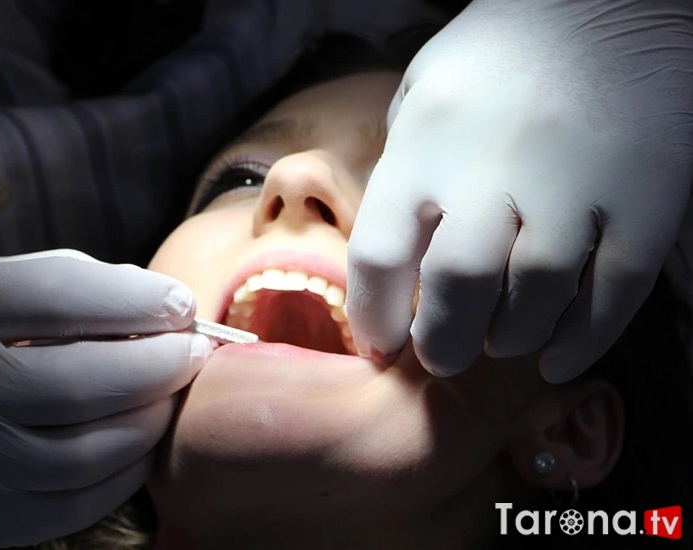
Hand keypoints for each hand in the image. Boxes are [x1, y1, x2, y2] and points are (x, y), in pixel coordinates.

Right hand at [0, 252, 209, 548]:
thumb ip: (48, 281)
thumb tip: (146, 299)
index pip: (66, 297)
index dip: (139, 299)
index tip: (177, 302)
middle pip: (91, 379)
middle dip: (162, 362)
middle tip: (193, 349)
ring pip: (94, 449)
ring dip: (152, 418)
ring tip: (171, 392)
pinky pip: (77, 502)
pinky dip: (124, 472)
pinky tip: (139, 443)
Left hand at [348, 0, 692, 381]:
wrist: (613, 2)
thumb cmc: (502, 49)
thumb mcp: (425, 87)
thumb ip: (403, 165)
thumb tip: (390, 254)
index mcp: (427, 141)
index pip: (379, 253)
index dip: (373, 316)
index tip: (381, 345)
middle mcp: (496, 166)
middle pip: (457, 285)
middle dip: (441, 341)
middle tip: (440, 356)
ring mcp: (578, 182)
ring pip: (537, 297)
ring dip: (509, 337)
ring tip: (496, 340)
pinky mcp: (648, 198)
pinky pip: (616, 292)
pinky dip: (583, 339)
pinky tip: (556, 356)